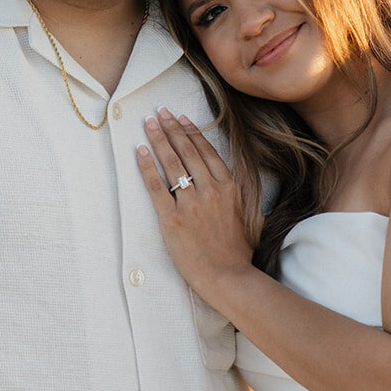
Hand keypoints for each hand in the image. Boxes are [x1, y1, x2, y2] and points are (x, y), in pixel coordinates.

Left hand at [137, 108, 253, 307]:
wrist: (227, 277)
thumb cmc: (239, 252)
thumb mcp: (252, 216)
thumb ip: (246, 191)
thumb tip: (243, 172)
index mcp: (229, 187)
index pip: (206, 151)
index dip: (191, 132)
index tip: (180, 118)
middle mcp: (210, 189)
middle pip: (186, 151)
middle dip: (171, 128)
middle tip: (159, 112)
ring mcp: (190, 203)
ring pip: (171, 162)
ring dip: (158, 139)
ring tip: (148, 123)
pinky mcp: (172, 218)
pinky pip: (155, 186)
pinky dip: (146, 166)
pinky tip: (139, 151)